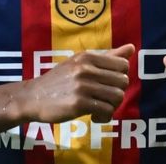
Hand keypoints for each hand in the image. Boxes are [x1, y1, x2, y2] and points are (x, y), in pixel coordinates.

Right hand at [16, 44, 133, 123]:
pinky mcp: (78, 104)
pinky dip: (104, 117)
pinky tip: (94, 116)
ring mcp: (82, 86)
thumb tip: (132, 48)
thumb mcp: (80, 63)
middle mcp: (86, 68)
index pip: (123, 64)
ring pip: (117, 97)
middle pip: (123, 81)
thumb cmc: (59, 80)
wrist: (33, 97)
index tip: (108, 84)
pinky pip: (107, 111)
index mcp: (87, 56)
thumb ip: (108, 57)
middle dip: (117, 93)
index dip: (120, 77)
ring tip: (100, 108)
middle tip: (104, 99)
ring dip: (112, 107)